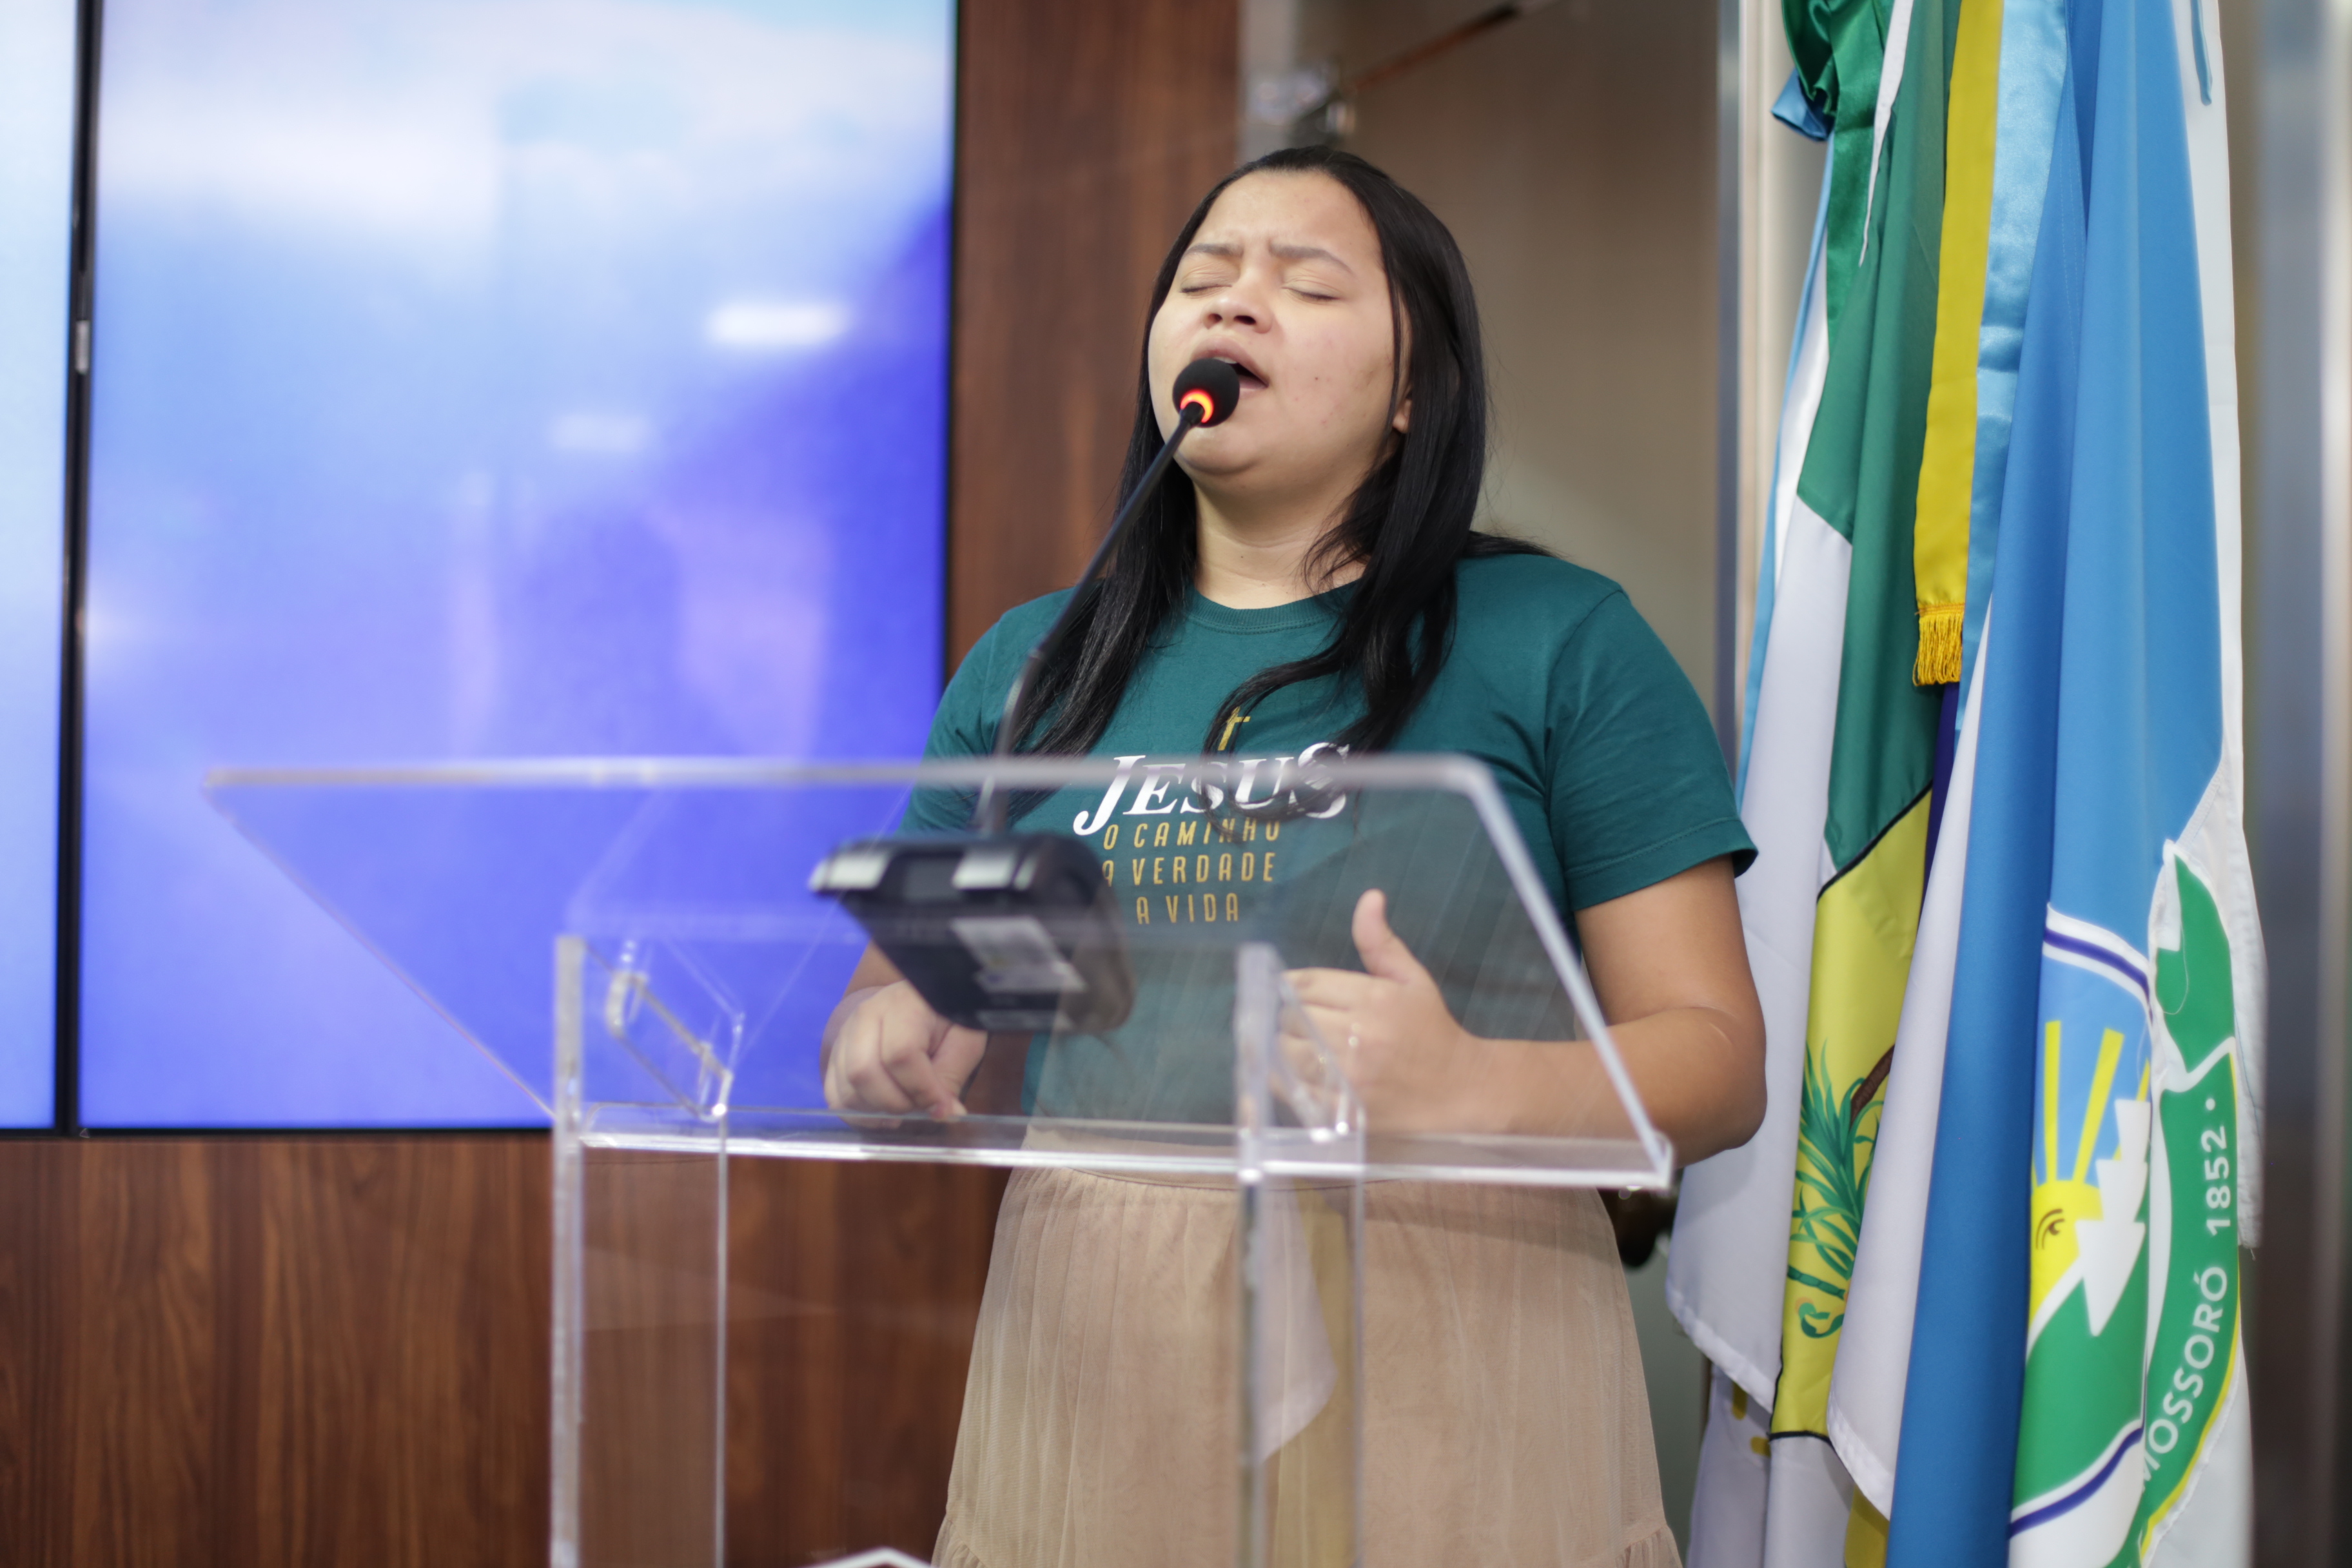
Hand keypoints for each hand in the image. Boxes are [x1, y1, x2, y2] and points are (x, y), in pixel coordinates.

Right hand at [822, 980, 986, 1119]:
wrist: (921, 1003)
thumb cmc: (946, 1020)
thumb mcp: (964, 1041)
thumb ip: (952, 1076)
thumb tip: (944, 1114)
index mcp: (901, 1005)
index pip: (900, 1054)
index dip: (922, 1089)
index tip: (942, 1106)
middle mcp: (864, 1017)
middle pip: (864, 1073)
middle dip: (897, 1103)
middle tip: (920, 1106)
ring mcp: (844, 1037)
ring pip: (847, 1089)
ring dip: (879, 1110)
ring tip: (905, 1106)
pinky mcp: (835, 1056)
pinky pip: (835, 1096)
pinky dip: (859, 1113)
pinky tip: (884, 1110)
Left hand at [1283, 889, 1487, 1132]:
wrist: (1461, 1090)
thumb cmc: (1432, 1031)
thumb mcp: (1413, 980)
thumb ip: (1381, 942)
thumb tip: (1369, 897)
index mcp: (1374, 999)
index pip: (1306, 984)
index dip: (1293, 987)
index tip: (1297, 993)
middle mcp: (1359, 1036)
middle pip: (1291, 1018)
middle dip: (1291, 1017)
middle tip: (1304, 1023)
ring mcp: (1349, 1076)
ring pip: (1287, 1052)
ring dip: (1286, 1048)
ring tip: (1303, 1048)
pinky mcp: (1343, 1110)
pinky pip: (1294, 1090)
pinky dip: (1287, 1080)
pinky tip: (1299, 1074)